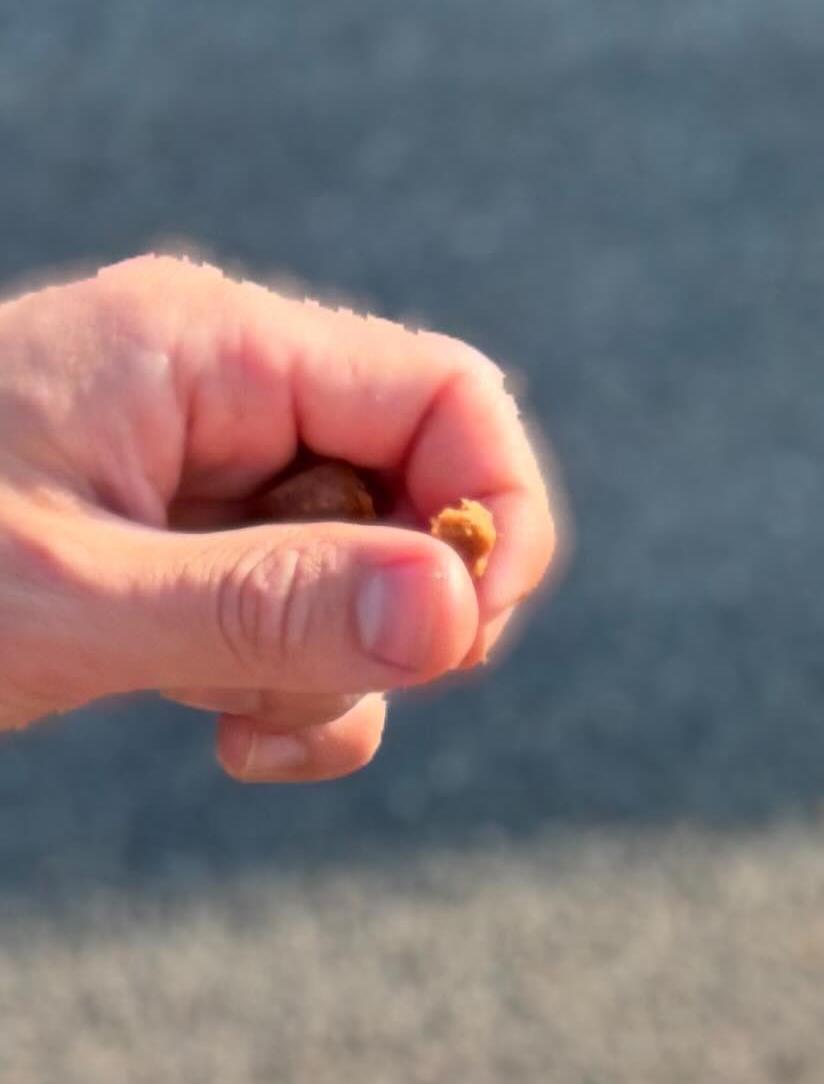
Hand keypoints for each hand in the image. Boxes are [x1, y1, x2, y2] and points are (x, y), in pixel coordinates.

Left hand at [0, 249, 556, 785]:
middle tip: (317, 695)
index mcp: (203, 347)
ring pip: (356, 573)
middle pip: (411, 490)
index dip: (490, 517)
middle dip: (398, 616)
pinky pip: (285, 612)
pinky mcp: (163, 549)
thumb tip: (457, 615)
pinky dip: (282, 689)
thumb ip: (268, 607)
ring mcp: (188, 471)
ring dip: (330, 674)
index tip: (461, 641)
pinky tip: (214, 736)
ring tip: (227, 729)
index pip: (444, 396)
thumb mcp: (73, 603)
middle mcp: (210, 389)